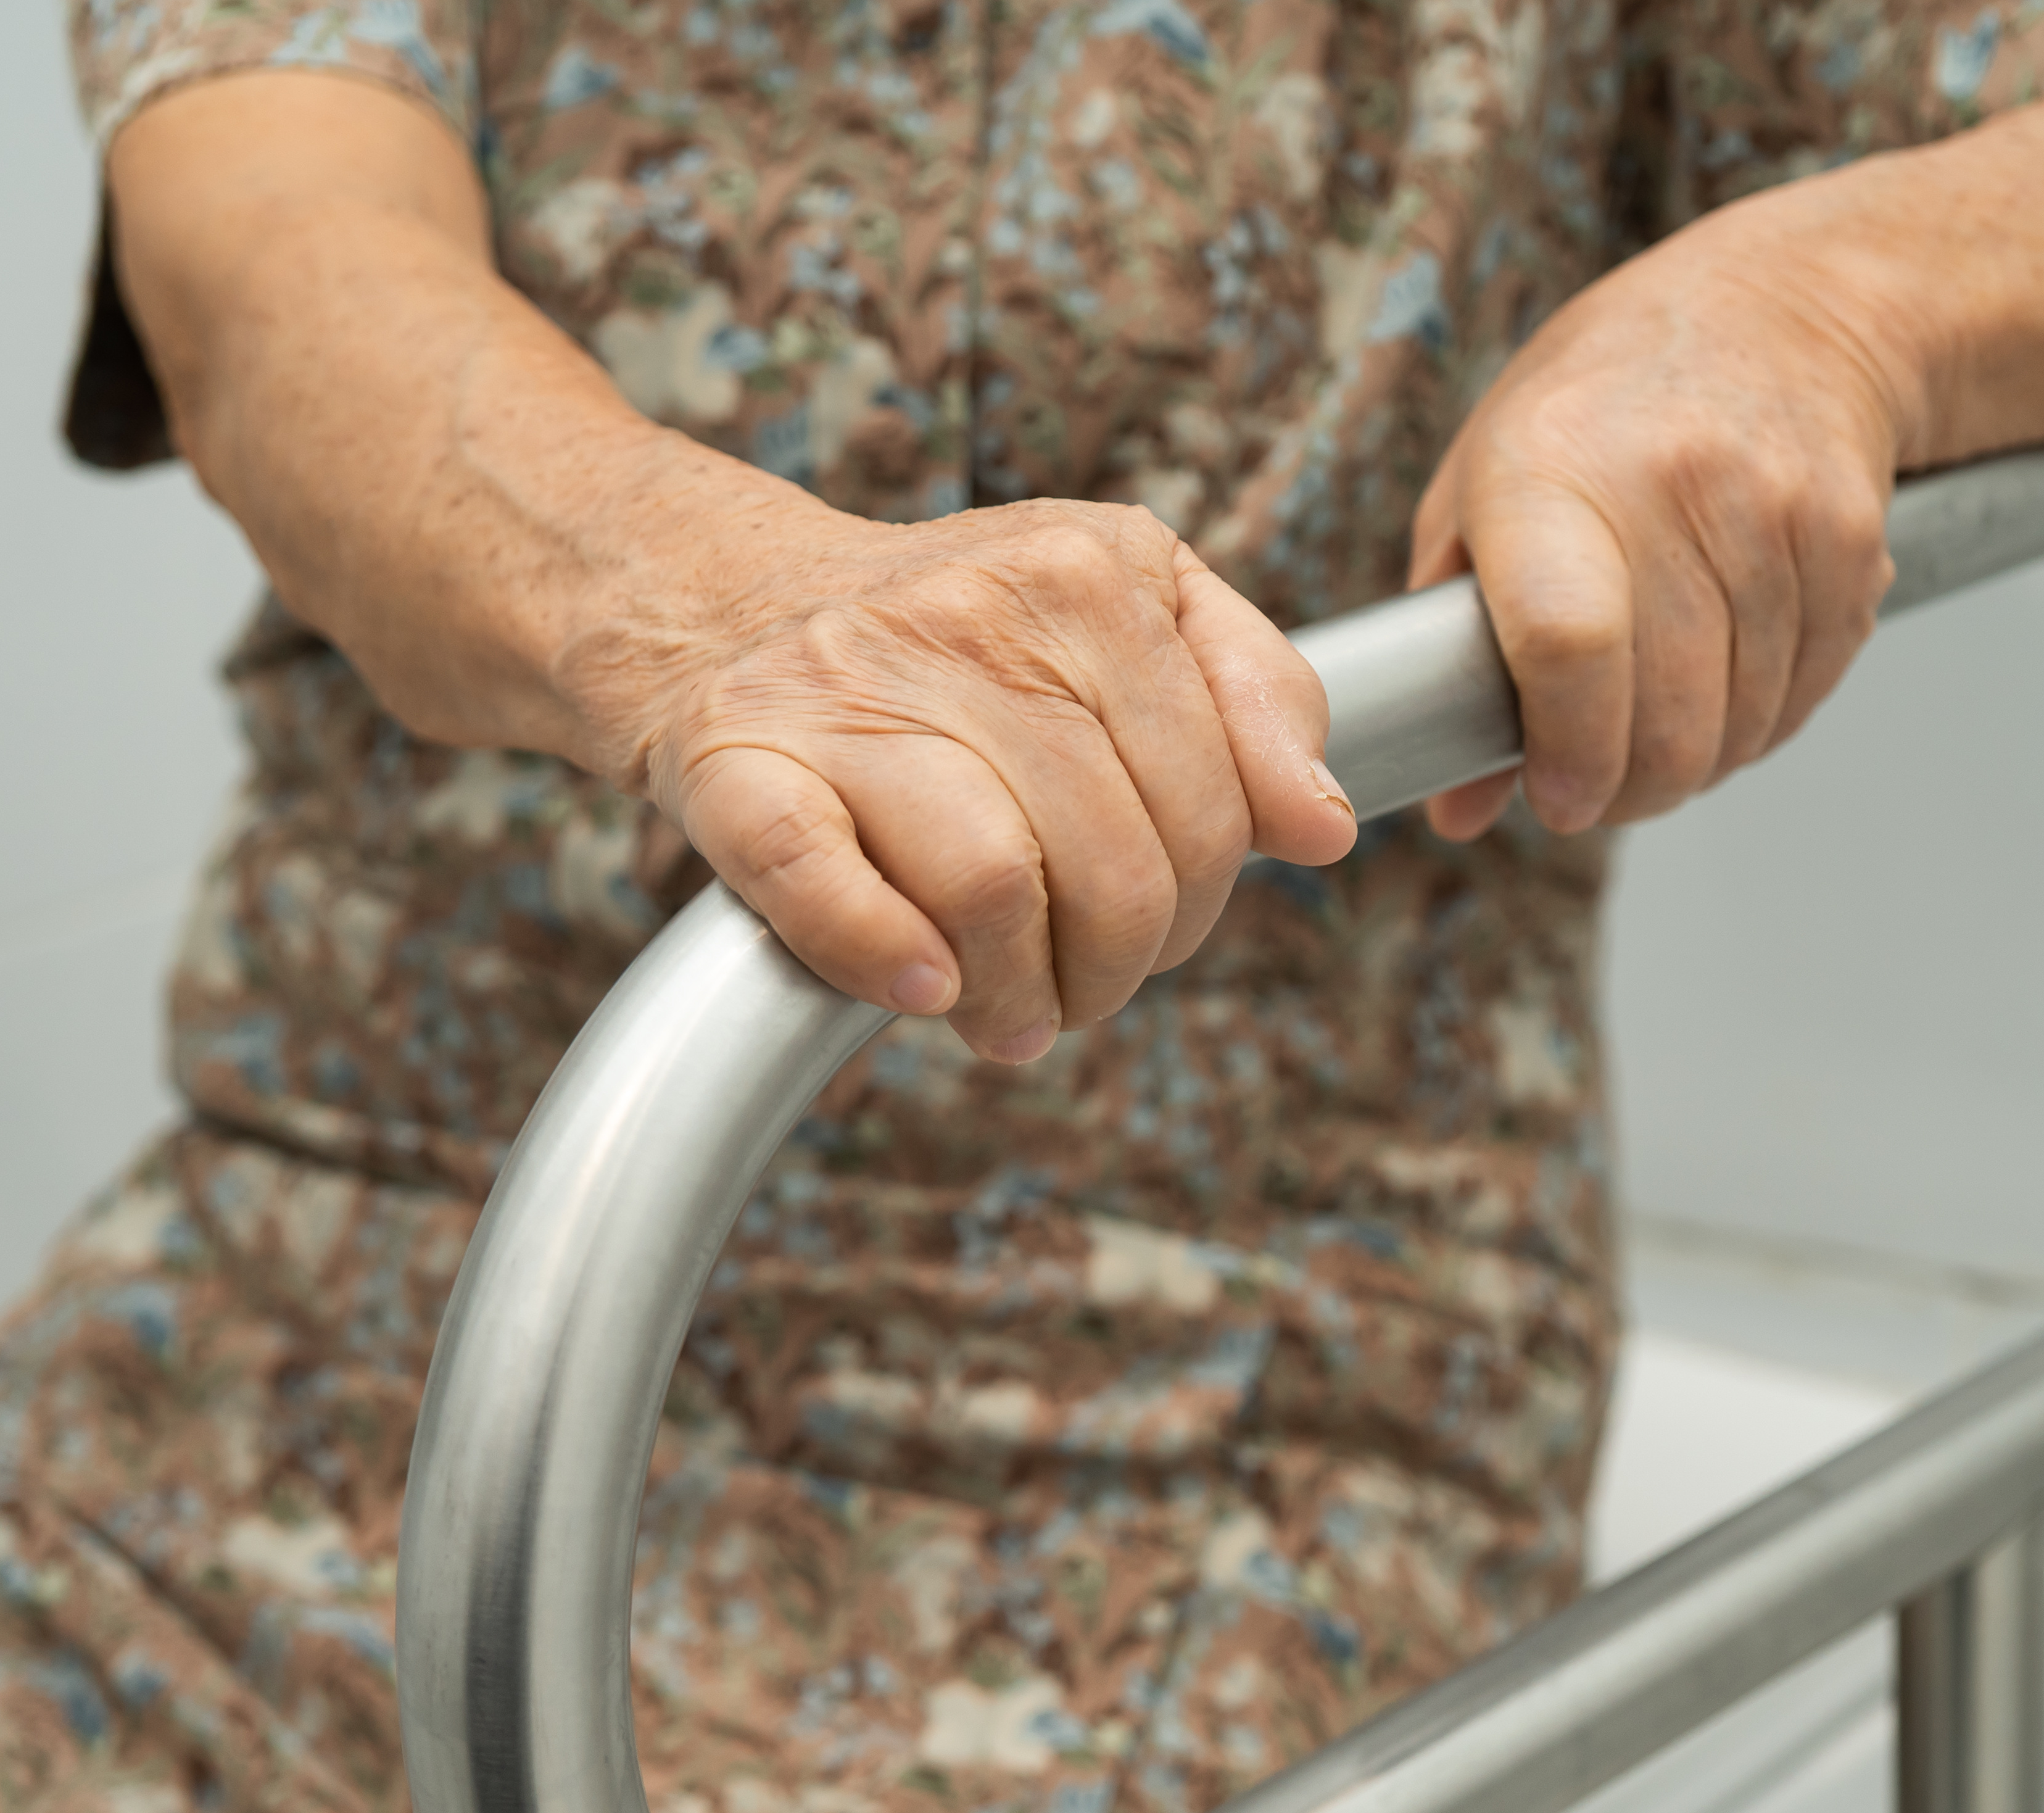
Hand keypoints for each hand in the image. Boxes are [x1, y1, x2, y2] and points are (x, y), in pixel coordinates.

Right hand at [560, 477, 1353, 1062]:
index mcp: (1089, 568)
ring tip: (1003, 1012)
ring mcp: (843, 684)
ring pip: (994, 883)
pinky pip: (821, 879)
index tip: (1153, 923)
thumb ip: (1251, 698)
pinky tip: (923, 987)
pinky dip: (884, 957)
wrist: (720, 603)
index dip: (1201, 902)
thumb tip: (1323, 828)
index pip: (1215, 801)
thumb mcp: (1128, 614)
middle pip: (1119, 863)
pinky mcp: (732, 757)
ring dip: (1015, 996)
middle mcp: (969, 610)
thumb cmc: (953, 642)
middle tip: (1075, 988)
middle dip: (1115, 967)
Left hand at [1408, 240, 1920, 840]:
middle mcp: (1669, 480)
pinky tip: (1729, 684)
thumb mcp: (1488, 486)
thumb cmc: (1604, 404)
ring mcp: (1774, 508)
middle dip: (1631, 790)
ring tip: (1660, 729)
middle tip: (1600, 791)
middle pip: (1667, 713)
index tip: (1558, 798)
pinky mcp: (1851, 539)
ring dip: (1699, 760)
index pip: (1568, 643)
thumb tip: (1459, 808)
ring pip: (1743, 721)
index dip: (1569, 751)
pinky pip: (1807, 691)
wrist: (1785, 305)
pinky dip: (1764, 720)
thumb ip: (1455, 647)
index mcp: (1551, 464)